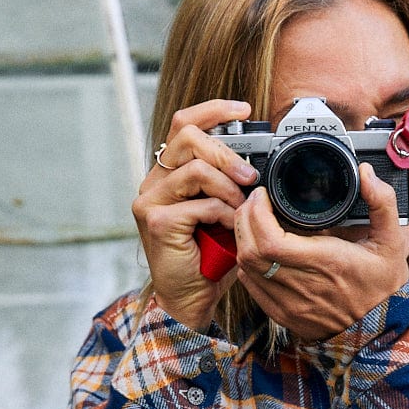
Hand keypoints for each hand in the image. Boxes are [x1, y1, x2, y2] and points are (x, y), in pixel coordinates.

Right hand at [131, 100, 259, 330]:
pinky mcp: (158, 221)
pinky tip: (229, 228)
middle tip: (249, 175)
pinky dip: (223, 214)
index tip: (245, 109)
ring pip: (195, 169)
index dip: (213, 110)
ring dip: (228, 186)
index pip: (183, 124)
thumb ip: (231, 186)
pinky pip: (200, 203)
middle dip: (225, 151)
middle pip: (187, 136)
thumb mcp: (225, 213)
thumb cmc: (210, 259)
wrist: (191, 299)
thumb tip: (258, 164)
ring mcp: (151, 200)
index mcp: (168, 174)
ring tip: (241, 206)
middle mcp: (154, 182)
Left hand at [233, 163, 408, 343]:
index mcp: (327, 263)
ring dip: (244, 239)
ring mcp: (290, 303)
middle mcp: (304, 286)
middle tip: (256, 203)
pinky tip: (260, 251)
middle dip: (245, 219)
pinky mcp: (283, 315)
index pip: (271, 241)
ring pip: (245, 268)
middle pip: (251, 250)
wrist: (378, 330)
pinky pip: (250, 286)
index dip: (257, 213)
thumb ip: (382, 204)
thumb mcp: (393, 242)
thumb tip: (366, 173)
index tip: (264, 195)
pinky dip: (248, 264)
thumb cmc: (383, 287)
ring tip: (256, 222)